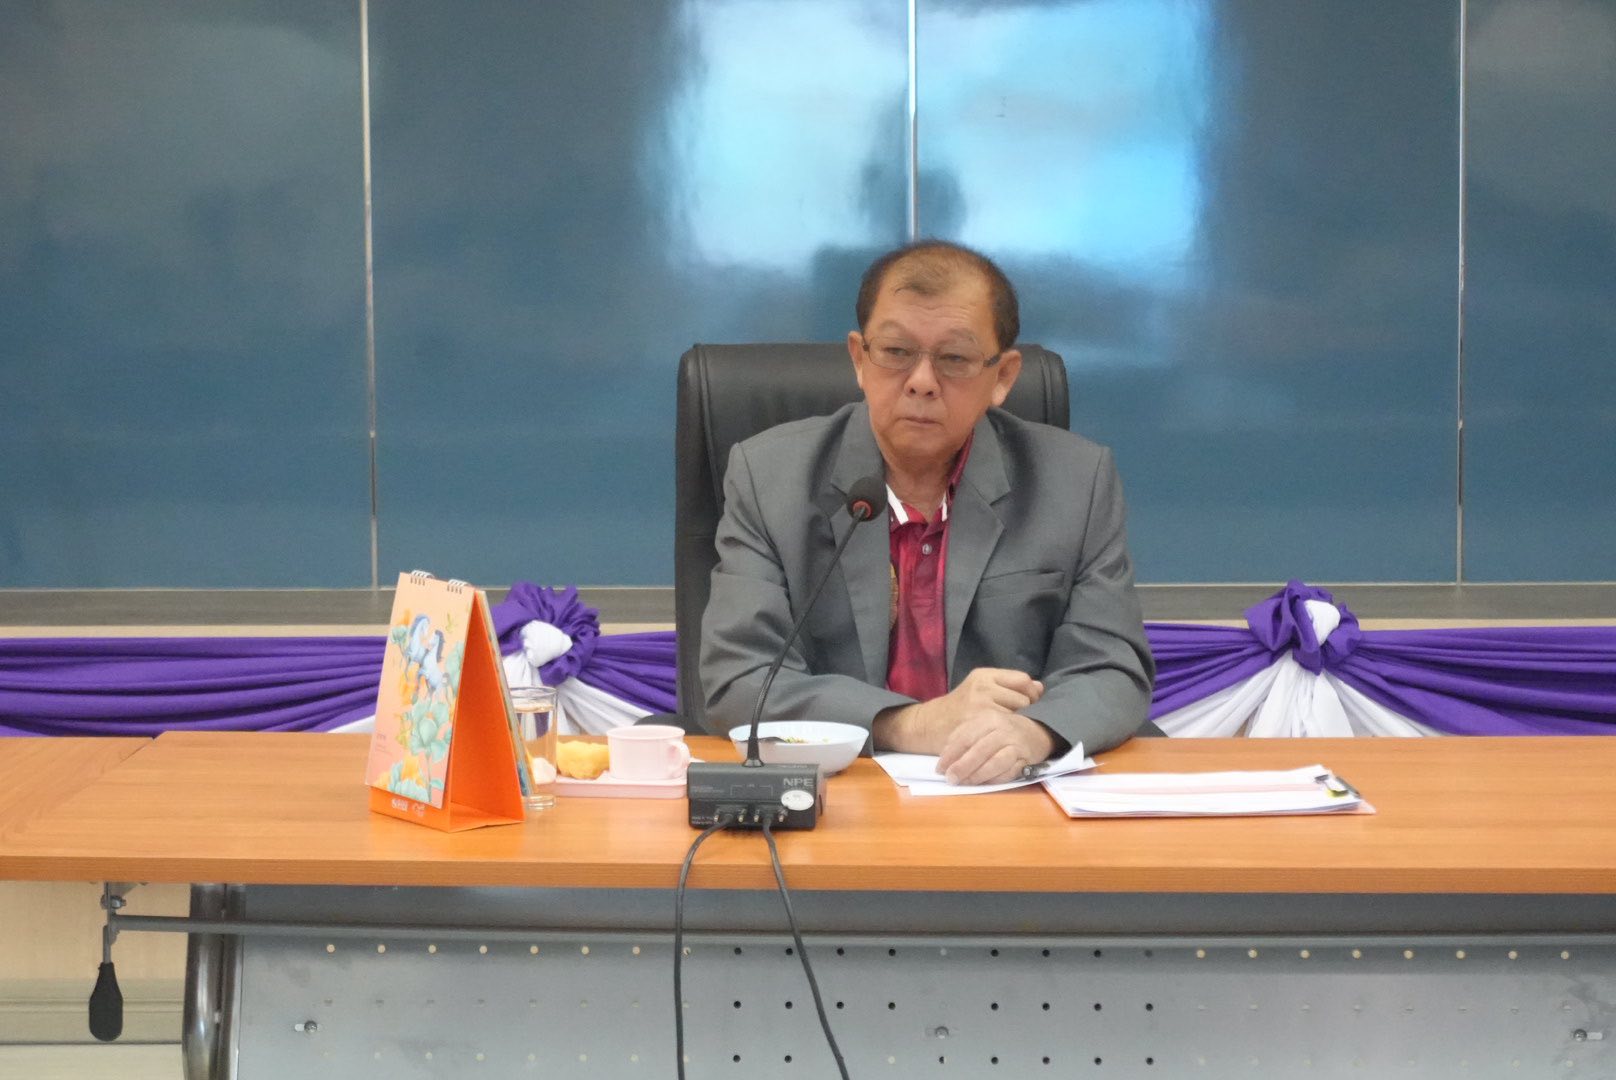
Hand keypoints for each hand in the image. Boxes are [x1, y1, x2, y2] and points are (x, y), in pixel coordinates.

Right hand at [873, 668, 1043, 753]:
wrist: (928, 725)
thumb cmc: (958, 708)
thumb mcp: (980, 688)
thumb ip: (1009, 686)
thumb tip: (1040, 687)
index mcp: (984, 675)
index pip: (1023, 680)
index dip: (1031, 693)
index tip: (1029, 704)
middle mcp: (983, 687)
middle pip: (1024, 699)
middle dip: (1025, 711)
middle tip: (1016, 720)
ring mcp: (980, 707)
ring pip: (1017, 716)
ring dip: (1017, 724)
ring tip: (1008, 729)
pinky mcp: (979, 726)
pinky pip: (1006, 730)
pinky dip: (1009, 735)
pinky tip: (1004, 738)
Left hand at [935, 711, 1056, 785]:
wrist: (1038, 730)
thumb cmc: (1002, 730)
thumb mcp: (982, 725)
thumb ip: (962, 736)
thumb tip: (945, 756)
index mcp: (989, 718)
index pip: (966, 737)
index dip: (951, 754)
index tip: (939, 768)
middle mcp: (1003, 730)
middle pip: (980, 750)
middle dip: (963, 766)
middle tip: (950, 778)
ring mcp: (1017, 745)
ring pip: (996, 762)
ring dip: (978, 775)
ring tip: (964, 782)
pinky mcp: (1027, 759)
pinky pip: (1009, 773)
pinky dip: (995, 780)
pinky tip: (983, 784)